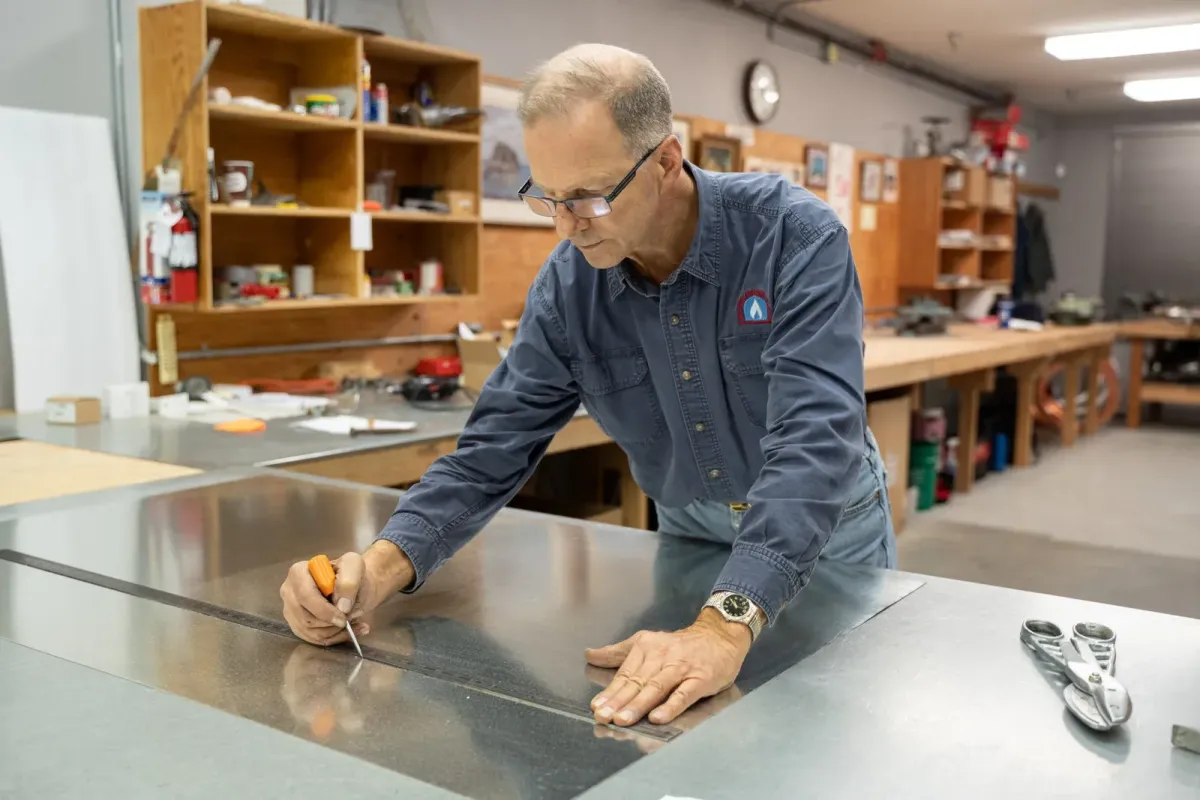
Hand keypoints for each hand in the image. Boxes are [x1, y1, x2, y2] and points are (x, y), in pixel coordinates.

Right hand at [280, 539, 413, 646]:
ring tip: (355, 624)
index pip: (305, 596)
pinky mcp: (297, 625)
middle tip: (351, 619)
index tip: (344, 618)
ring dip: (335, 632)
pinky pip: (313, 639)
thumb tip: (342, 607)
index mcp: (298, 572)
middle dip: (331, 624)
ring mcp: (290, 610)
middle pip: (305, 618)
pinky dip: (334, 638)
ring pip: (309, 632)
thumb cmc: (351, 573)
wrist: (353, 585)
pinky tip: (349, 631)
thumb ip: (349, 582)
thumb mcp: (354, 566)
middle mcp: (289, 592)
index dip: (324, 611)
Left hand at [585, 608, 750, 726]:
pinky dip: (671, 706)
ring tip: (623, 720)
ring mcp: (682, 668)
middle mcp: (662, 656)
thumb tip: (589, 654)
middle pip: (638, 682)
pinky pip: (684, 694)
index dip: (610, 692)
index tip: (597, 707)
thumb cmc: (681, 646)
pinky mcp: (700, 679)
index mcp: (646, 648)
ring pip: (657, 688)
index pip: (625, 674)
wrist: (720, 637)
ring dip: (638, 705)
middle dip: (619, 701)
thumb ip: (619, 652)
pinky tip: (658, 718)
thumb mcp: (648, 642)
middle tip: (603, 717)